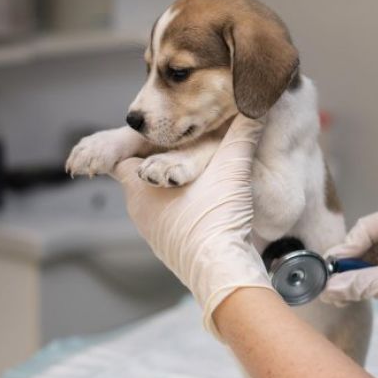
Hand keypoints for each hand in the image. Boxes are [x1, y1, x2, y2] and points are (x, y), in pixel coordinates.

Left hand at [112, 115, 274, 337]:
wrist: (223, 274)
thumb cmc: (217, 221)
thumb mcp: (232, 168)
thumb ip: (242, 133)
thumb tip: (257, 103)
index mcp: (140, 189)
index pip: (120, 157)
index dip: (135, 142)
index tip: (153, 133)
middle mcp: (141, 212)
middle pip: (140, 177)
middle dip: (157, 160)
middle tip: (180, 144)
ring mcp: (155, 234)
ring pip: (156, 200)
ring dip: (171, 186)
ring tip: (196, 172)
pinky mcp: (173, 250)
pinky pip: (170, 220)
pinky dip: (182, 207)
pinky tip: (205, 202)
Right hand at [321, 202, 377, 340]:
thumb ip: (361, 283)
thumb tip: (327, 289)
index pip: (366, 228)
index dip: (346, 250)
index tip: (328, 270)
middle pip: (365, 241)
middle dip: (349, 264)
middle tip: (329, 284)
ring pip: (369, 255)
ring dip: (354, 274)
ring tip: (336, 293)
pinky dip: (365, 279)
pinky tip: (350, 293)